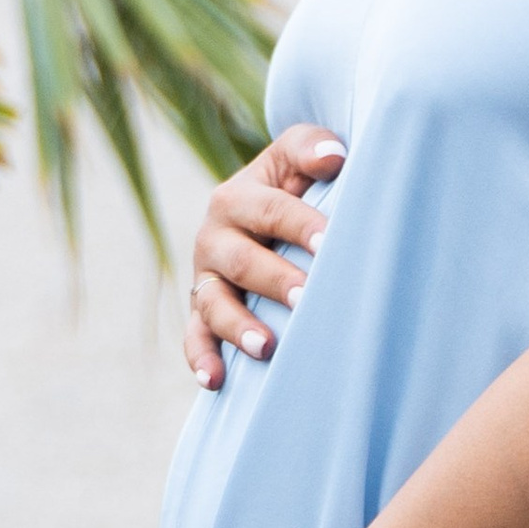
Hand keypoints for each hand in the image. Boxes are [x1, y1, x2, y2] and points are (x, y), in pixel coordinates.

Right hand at [185, 128, 345, 389]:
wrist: (262, 214)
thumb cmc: (291, 185)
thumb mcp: (295, 157)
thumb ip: (310, 147)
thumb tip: (334, 157)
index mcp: (237, 196)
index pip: (271, 209)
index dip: (301, 225)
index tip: (331, 244)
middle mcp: (214, 237)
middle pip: (243, 260)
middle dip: (275, 279)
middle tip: (307, 297)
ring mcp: (205, 278)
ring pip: (214, 303)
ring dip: (238, 326)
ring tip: (267, 347)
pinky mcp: (200, 311)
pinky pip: (194, 336)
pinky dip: (200, 358)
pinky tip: (214, 381)